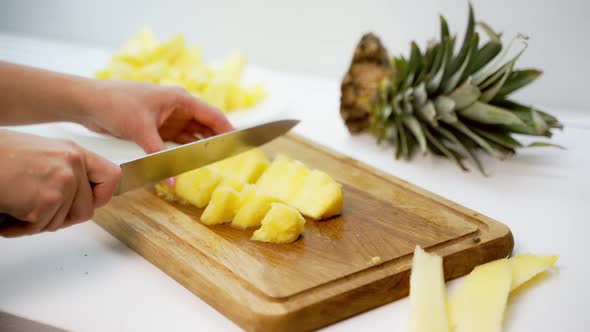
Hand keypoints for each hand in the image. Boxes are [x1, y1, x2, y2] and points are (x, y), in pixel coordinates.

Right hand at [0, 130, 120, 236]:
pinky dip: (19, 228)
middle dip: (60, 218)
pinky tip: (7, 212)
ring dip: (37, 222)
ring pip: (62, 222)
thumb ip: (65, 171)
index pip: (112, 176)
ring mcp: (62, 181)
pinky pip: (40, 228)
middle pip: (87, 210)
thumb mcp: (42, 155)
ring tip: (16, 205)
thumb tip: (80, 196)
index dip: (101, 196)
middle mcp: (73, 163)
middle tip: (36, 211)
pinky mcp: (46, 200)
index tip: (90, 203)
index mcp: (73, 152)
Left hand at [80, 80, 233, 153]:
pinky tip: (187, 162)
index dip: (228, 130)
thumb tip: (172, 181)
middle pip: (204, 126)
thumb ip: (159, 156)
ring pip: (191, 135)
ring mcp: (167, 117)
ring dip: (198, 147)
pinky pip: (176, 140)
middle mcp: (177, 107)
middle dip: (214, 141)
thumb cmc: (115, 105)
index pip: (213, 115)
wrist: (88, 102)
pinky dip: (182, 150)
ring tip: (209, 163)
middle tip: (226, 159)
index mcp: (180, 99)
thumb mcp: (141, 131)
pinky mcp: (156, 127)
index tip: (240, 144)